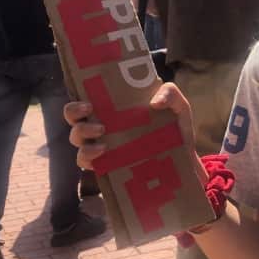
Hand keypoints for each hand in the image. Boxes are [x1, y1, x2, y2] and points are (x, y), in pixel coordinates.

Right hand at [66, 82, 195, 169]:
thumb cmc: (175, 127)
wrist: (185, 159)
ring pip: (76, 140)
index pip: (86, 98)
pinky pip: (85, 162)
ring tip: (103, 142)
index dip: (78, 99)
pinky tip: (102, 156)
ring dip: (82, 135)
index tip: (88, 100)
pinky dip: (88, 158)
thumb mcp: (178, 106)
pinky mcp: (106, 164)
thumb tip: (154, 102)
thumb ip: (170, 94)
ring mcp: (102, 145)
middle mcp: (102, 124)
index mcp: (114, 107)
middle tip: (92, 114)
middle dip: (75, 114)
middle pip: (73, 117)